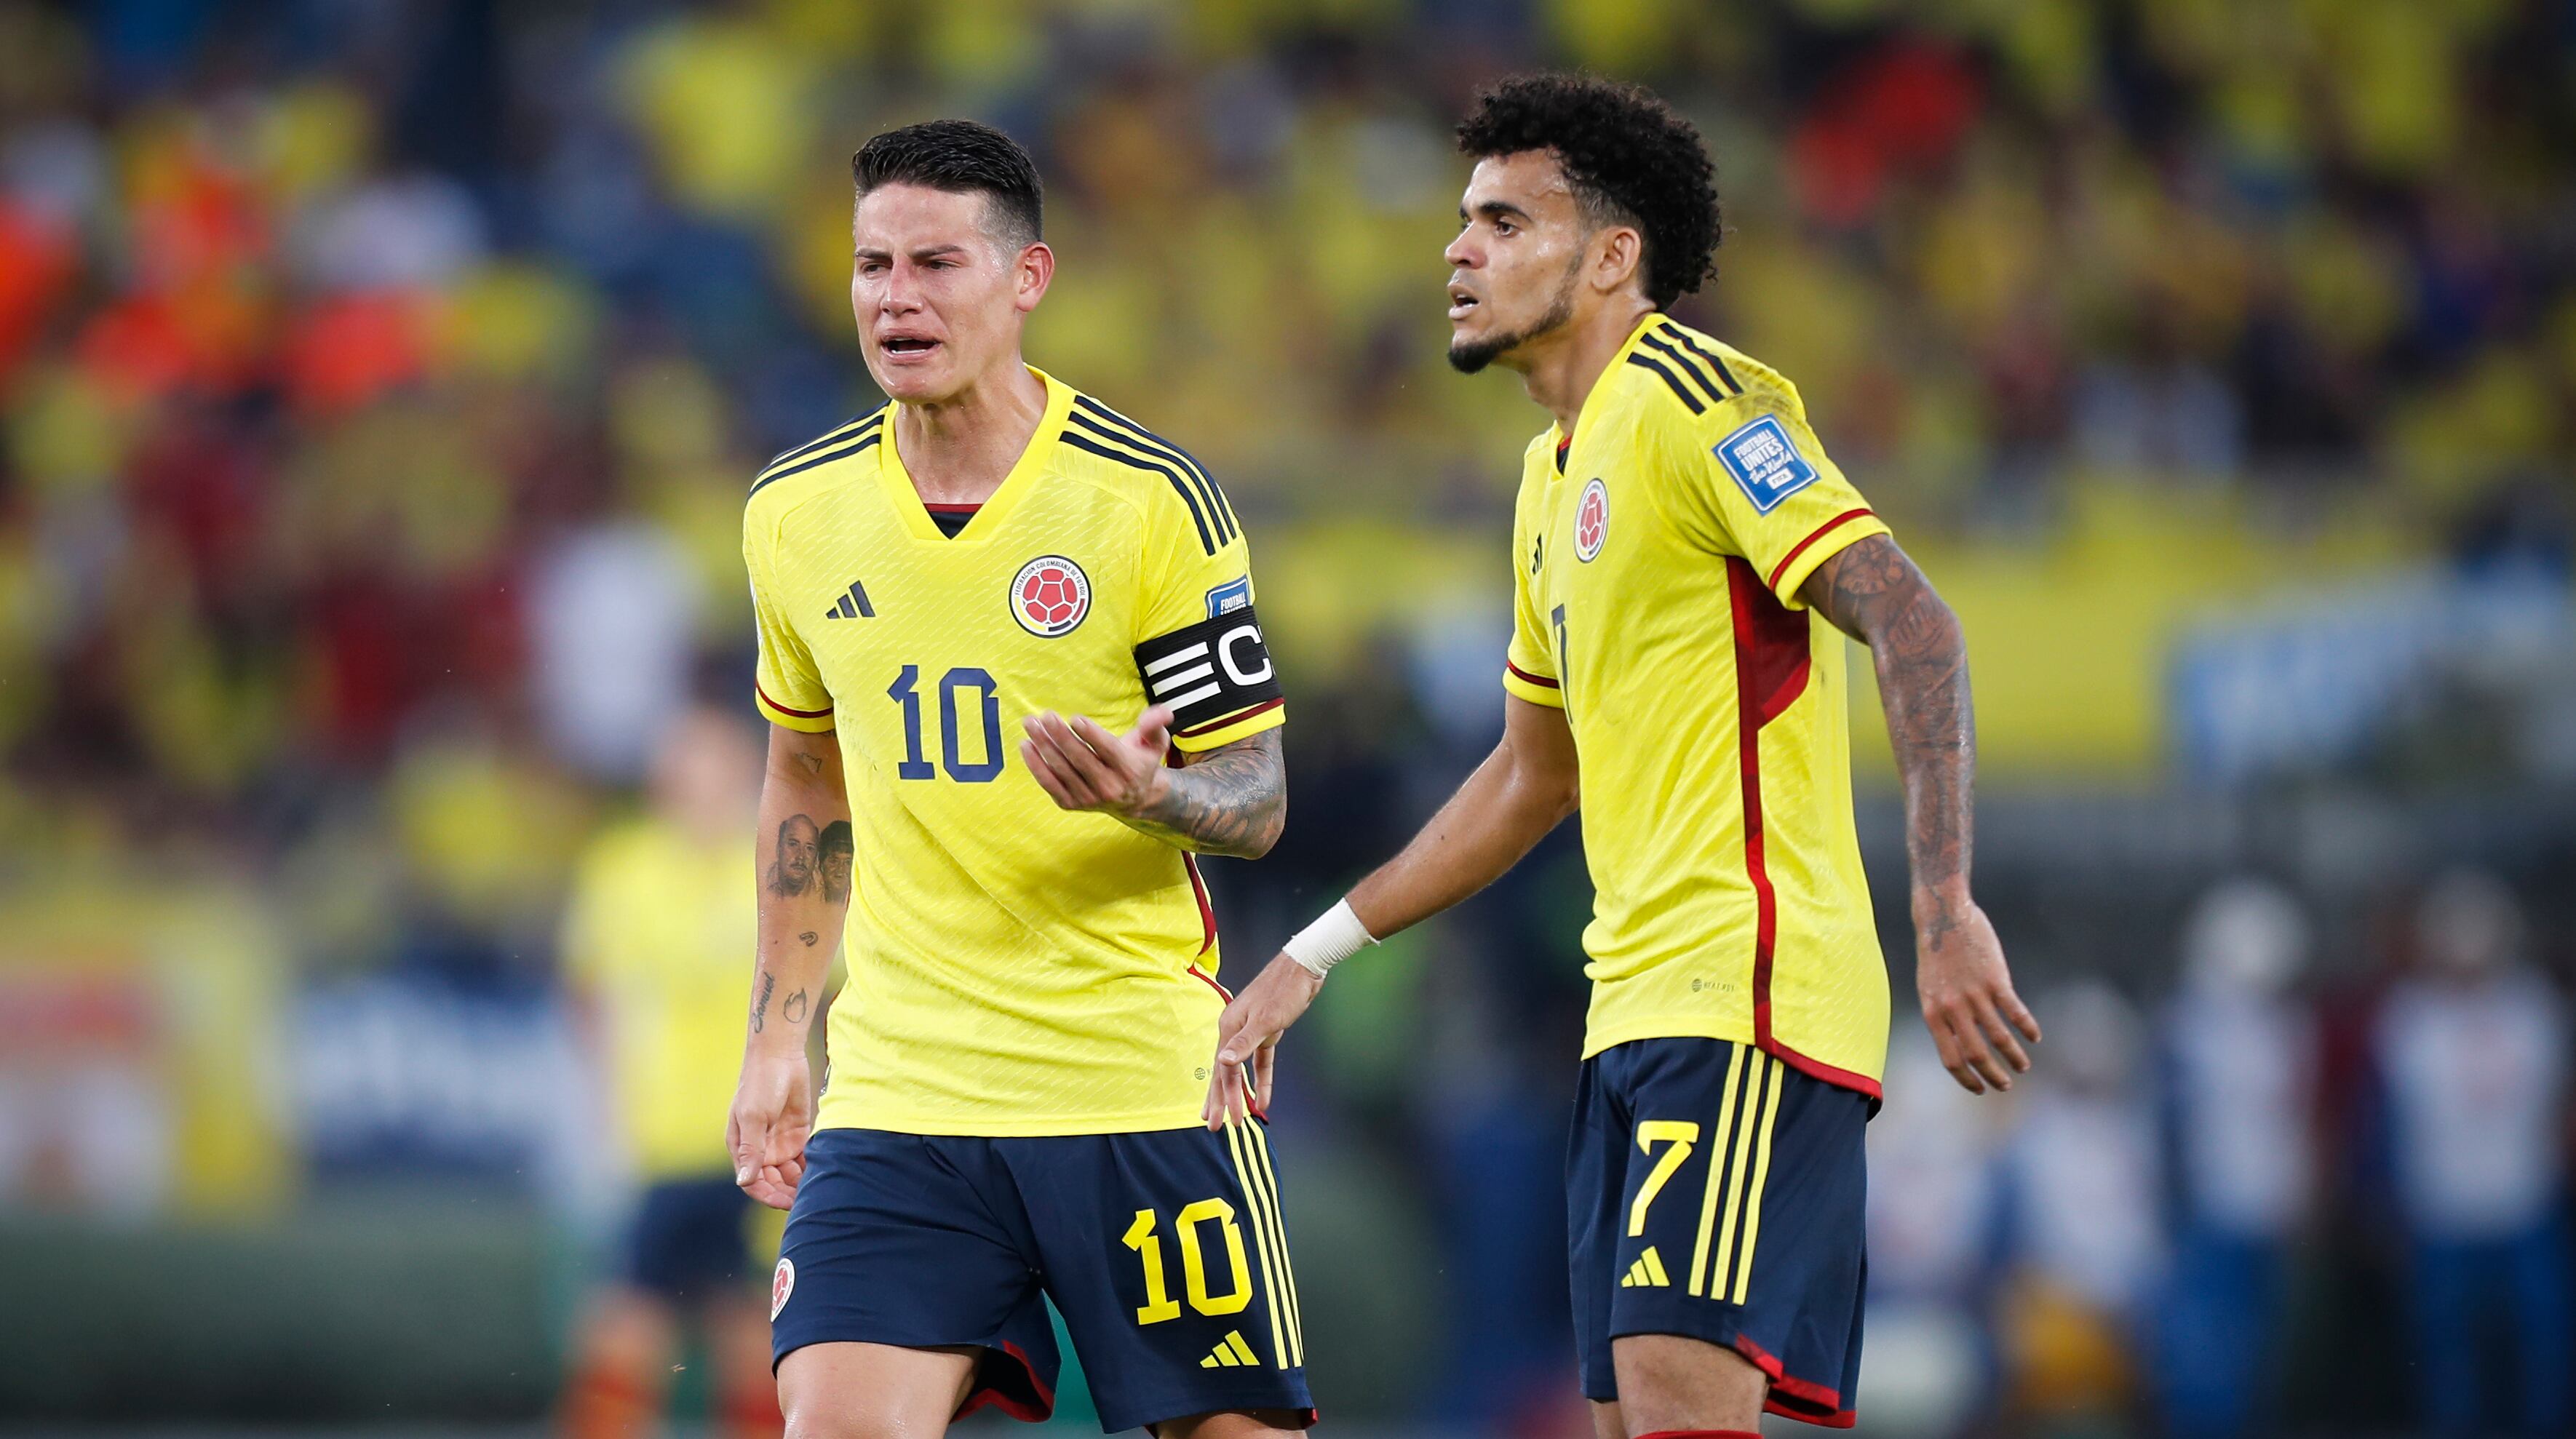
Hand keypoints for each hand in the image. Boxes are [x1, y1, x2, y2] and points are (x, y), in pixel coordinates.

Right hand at [728, 1049, 812, 1209]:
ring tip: (818, 1189)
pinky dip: (811, 1168)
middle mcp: (760, 1149)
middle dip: (787, 1193)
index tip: (786, 1203)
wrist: (781, 1055)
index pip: (752, 1182)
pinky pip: (804, 1159)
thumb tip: (744, 1180)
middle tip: (807, 1200)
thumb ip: (752, 1150)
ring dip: (800, 1184)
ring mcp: (779, 1142)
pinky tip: (823, 1174)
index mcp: (742, 1147)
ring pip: (789, 1174)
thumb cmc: (760, 1083)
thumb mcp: (753, 1117)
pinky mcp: (797, 1133)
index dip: (767, 1195)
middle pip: (773, 1182)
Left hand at [1021, 705, 1176, 817]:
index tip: (1074, 718)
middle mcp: (1109, 787)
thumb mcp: (1154, 742)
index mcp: (1129, 769)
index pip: (1107, 750)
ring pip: (1061, 769)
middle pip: (1079, 758)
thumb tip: (1162, 712)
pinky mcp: (1071, 804)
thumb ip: (1155, 724)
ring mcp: (1088, 798)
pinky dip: (1036, 765)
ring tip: (1031, 724)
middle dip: (1060, 735)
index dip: (1090, 734)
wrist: (1134, 799)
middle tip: (1044, 715)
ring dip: (1043, 745)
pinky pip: (1049, 784)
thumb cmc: (1140, 761)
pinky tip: (1026, 745)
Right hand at [1202, 953, 1325, 1128]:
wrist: (1303, 968)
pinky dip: (1261, 1081)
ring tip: (1231, 1116)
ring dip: (1237, 1094)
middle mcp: (1235, 1030)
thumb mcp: (1265, 1019)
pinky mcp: (1267, 1032)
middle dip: (1221, 1101)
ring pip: (1240, 1069)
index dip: (1222, 1098)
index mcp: (1228, 1028)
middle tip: (1215, 1127)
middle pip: (1225, 1072)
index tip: (1223, 1122)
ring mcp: (1250, 1031)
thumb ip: (1244, 1043)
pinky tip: (1263, 1100)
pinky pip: (1261, 1062)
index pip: (1223, 1071)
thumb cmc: (1283, 991)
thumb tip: (1223, 1062)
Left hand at [1914, 896, 2038, 1093]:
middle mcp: (1953, 1009)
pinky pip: (2015, 1012)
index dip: (1966, 1078)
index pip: (1950, 1059)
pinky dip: (2027, 1028)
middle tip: (2006, 1086)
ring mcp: (1975, 995)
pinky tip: (2035, 1036)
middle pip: (1976, 1054)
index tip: (1980, 1089)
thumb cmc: (1936, 955)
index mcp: (1933, 1014)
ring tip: (2023, 1067)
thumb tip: (1958, 1043)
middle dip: (1993, 1075)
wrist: (1943, 918)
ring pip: (1999, 1038)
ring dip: (2014, 1057)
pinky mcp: (1995, 980)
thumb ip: (1942, 1016)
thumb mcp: (1929, 989)